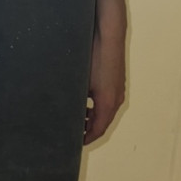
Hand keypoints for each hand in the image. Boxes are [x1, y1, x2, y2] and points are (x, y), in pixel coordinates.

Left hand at [84, 24, 125, 144]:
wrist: (109, 38)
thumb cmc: (94, 60)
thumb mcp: (81, 83)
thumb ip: (75, 101)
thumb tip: (63, 113)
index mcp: (107, 104)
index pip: (98, 130)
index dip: (87, 139)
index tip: (75, 143)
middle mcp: (116, 100)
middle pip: (102, 123)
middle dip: (88, 130)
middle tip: (73, 133)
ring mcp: (118, 91)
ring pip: (105, 112)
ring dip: (92, 118)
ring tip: (76, 118)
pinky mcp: (116, 83)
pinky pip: (107, 102)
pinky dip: (96, 108)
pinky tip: (84, 102)